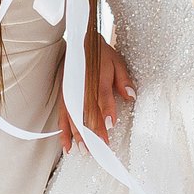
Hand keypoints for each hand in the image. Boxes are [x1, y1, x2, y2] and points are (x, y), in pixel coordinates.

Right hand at [59, 35, 135, 150]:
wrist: (79, 41)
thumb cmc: (100, 54)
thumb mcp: (117, 62)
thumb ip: (123, 80)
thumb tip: (131, 96)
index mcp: (96, 76)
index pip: (101, 96)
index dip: (105, 111)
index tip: (109, 126)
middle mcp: (81, 87)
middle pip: (85, 112)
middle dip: (92, 131)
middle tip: (99, 149)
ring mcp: (70, 93)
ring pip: (73, 118)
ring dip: (78, 136)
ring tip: (85, 151)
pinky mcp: (64, 97)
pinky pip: (62, 117)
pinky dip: (64, 133)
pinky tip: (67, 146)